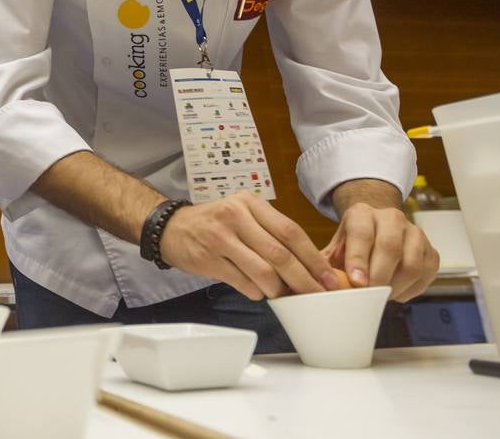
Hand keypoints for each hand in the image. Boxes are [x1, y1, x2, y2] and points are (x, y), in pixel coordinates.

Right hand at [159, 191, 336, 299]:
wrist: (171, 228)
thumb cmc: (214, 223)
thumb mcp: (241, 214)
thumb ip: (270, 232)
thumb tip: (307, 265)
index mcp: (250, 203)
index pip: (291, 231)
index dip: (313, 258)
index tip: (329, 277)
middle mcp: (235, 216)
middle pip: (280, 254)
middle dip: (304, 279)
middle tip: (318, 295)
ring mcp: (220, 238)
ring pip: (263, 272)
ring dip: (279, 290)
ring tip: (284, 295)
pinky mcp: (208, 259)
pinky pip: (243, 283)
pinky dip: (257, 293)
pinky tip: (259, 292)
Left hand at [321, 202, 439, 300]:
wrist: (376, 229)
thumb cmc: (353, 245)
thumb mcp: (334, 249)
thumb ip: (326, 266)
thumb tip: (321, 287)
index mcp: (362, 214)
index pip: (362, 233)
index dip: (358, 259)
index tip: (356, 282)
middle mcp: (391, 219)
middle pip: (389, 247)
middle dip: (379, 276)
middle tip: (369, 295)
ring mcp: (415, 234)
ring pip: (411, 265)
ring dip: (395, 287)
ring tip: (381, 295)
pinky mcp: (431, 251)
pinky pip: (425, 275)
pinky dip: (410, 290)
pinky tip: (396, 292)